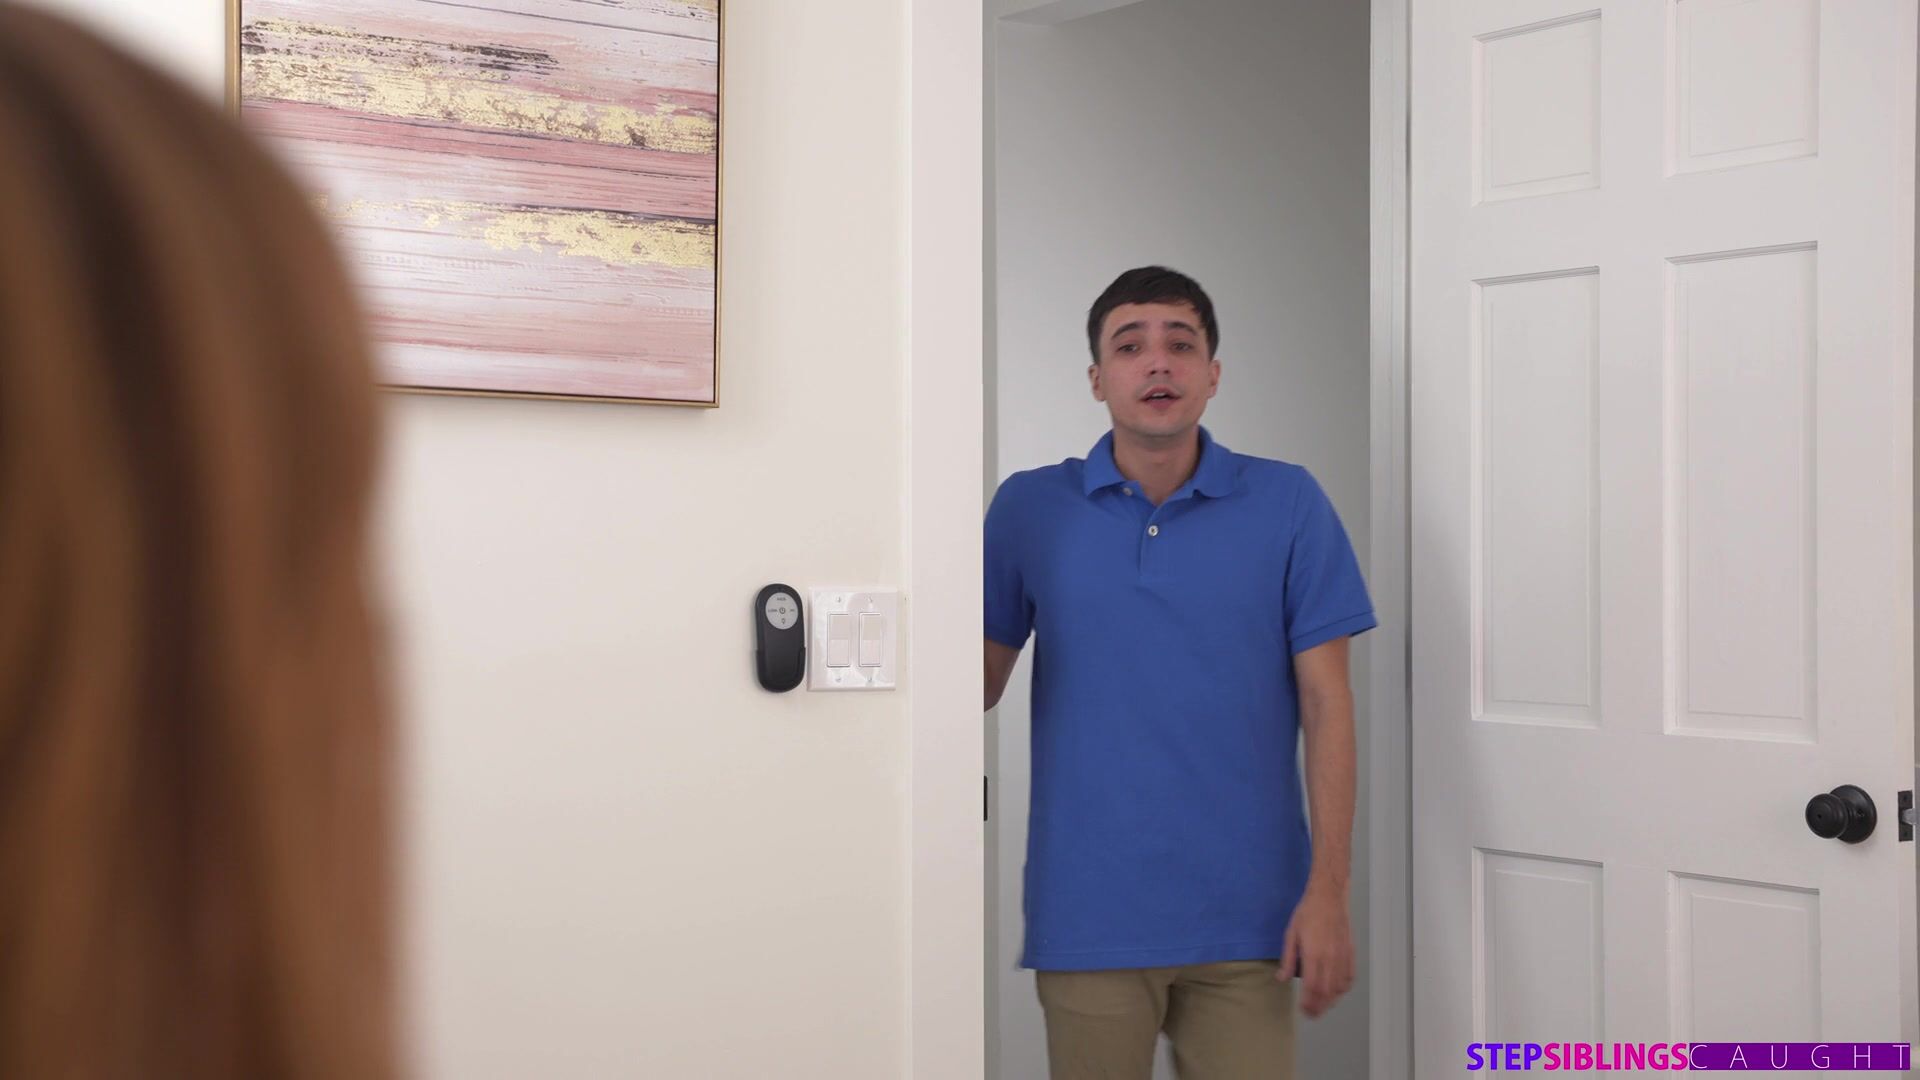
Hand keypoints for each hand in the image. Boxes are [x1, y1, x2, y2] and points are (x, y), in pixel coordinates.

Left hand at [1278, 882, 1353, 1018]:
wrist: (1328, 896)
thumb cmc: (1307, 913)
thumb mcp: (1290, 934)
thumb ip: (1288, 959)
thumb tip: (1282, 978)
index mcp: (1314, 954)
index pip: (1312, 987)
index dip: (1308, 1002)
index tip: (1302, 1010)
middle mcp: (1330, 959)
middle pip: (1326, 992)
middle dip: (1319, 1007)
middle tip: (1311, 1015)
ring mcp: (1342, 956)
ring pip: (1339, 987)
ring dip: (1331, 1001)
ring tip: (1322, 1007)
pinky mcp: (1350, 952)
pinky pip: (1350, 976)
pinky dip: (1344, 988)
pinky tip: (1336, 992)